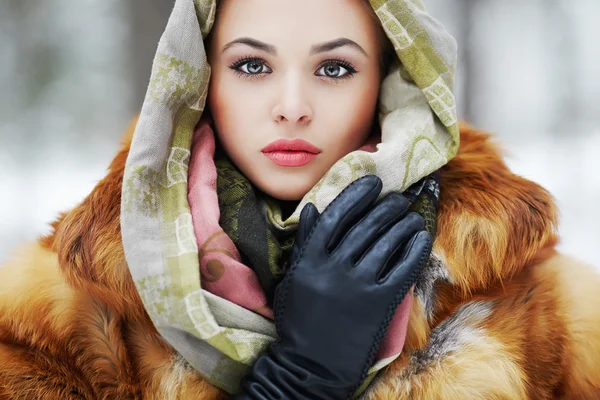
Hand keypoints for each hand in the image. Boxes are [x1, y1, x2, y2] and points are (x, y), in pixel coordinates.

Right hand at [236, 175, 431, 398]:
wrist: (312, 365)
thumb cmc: (299, 320)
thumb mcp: (293, 278)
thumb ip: (304, 242)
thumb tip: (316, 207)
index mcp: (310, 260)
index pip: (337, 216)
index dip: (357, 195)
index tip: (373, 182)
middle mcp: (335, 268)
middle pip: (366, 226)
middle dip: (386, 206)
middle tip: (398, 197)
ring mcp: (359, 286)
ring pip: (387, 243)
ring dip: (403, 223)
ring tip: (411, 214)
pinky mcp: (380, 304)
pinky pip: (402, 268)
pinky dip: (414, 250)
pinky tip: (421, 237)